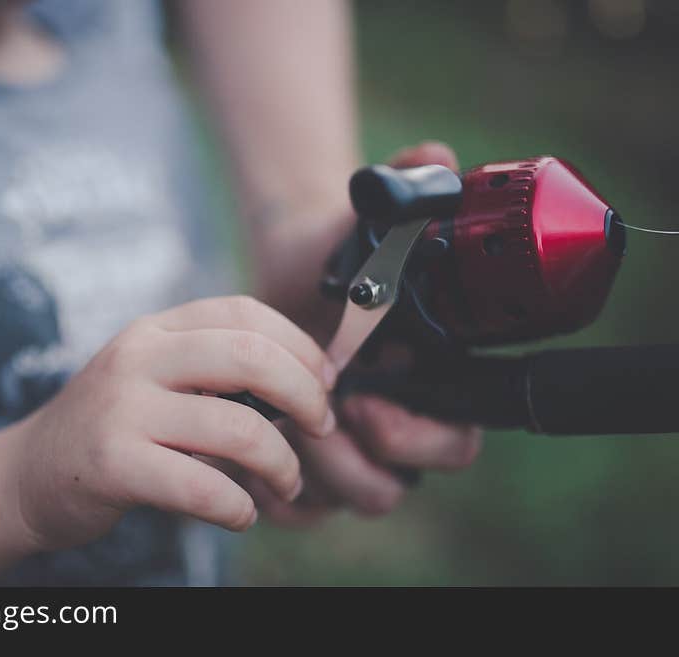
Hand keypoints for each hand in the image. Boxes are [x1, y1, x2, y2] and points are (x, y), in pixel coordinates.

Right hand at [8, 296, 335, 549]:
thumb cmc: (112, 429)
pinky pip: (202, 486)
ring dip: (281, 464)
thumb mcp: (154, 379)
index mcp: (156, 329)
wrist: (24, 475)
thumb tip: (306, 382)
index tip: (324, 382)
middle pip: (252, 356)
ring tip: (286, 482)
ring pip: (238, 427)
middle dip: (305, 394)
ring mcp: (122, 408)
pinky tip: (240, 514)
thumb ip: (214, 372)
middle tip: (320, 427)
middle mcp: (138, 357)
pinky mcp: (112, 465)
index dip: (300, 345)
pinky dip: (238, 506)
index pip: (245, 312)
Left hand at [249, 142, 482, 524]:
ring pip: (352, 501)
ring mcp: (351, 448)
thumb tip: (435, 157)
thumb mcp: (365, 219)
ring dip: (314, 475)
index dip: (420, 437)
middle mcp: (396, 423)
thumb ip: (404, 188)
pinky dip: (280, 497)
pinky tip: (250, 454)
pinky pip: (305, 509)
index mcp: (428, 381)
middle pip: (400, 485)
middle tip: (320, 419)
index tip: (368, 398)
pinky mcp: (306, 460)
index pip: (455, 440)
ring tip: (274, 427)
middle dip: (358, 465)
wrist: (286, 270)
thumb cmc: (334, 251)